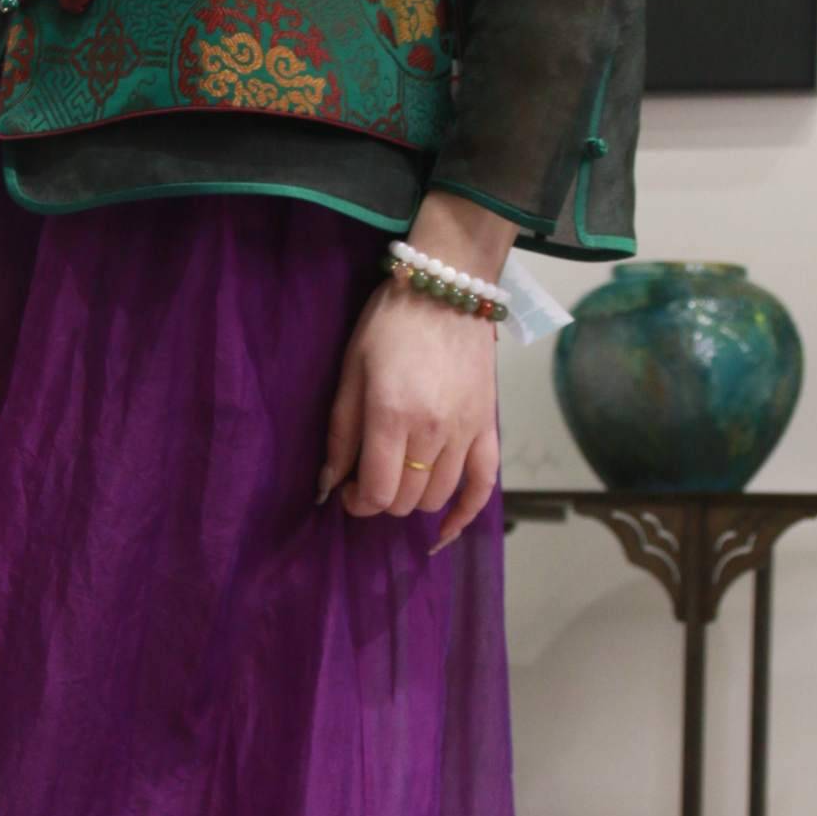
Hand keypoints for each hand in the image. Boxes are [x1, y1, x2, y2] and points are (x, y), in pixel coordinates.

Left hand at [317, 193, 513, 548]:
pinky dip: (466, 513)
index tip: (347, 491)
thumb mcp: (350, 371)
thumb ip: (340, 433)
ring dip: (414, 500)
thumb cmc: (389, 324)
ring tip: (399, 479)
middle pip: (407, 500)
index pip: (377, 493)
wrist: (447, 287)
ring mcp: (466, 432)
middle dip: (381, 500)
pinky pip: (484, 485)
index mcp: (392, 417)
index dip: (357, 503)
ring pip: (439, 497)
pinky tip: (446, 528)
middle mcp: (433, 432)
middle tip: (368, 479)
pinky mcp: (488, 427)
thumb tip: (328, 484)